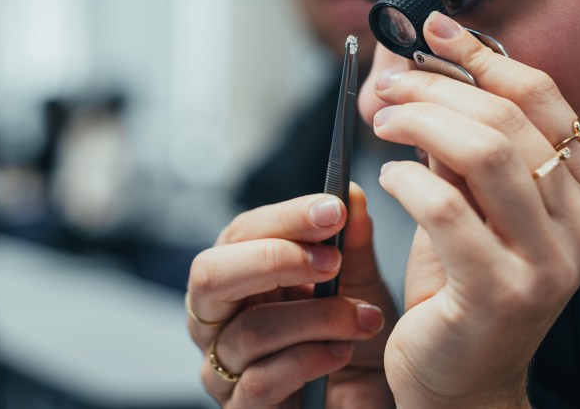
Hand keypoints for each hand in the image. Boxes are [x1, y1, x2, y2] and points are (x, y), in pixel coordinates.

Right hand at [186, 183, 398, 406]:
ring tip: (363, 319)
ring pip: (250, 331)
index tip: (332, 210)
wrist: (370, 401)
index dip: (284, 217)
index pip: (241, 233)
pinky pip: (259, 382)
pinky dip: (309, 361)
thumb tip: (349, 191)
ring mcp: (221, 368)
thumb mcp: (360, 285)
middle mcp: (218, 318)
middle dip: (273, 259)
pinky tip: (342, 353)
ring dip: (317, 319)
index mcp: (239, 275)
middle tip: (331, 260)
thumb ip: (352, 242)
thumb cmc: (354, 341)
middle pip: (209, 275)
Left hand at [371, 11, 579, 408]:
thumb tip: (429, 66)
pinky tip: (387, 176)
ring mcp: (550, 264)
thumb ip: (466, 143)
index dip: (486, 57)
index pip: (546, 100)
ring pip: (486, 154)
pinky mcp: (500, 294)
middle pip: (511, 121)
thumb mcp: (476, 202)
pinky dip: (408, 178)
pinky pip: (447, 208)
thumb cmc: (466, 282)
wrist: (463, 378)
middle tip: (391, 84)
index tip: (435, 30)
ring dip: (421, 121)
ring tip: (383, 120)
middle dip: (440, 88)